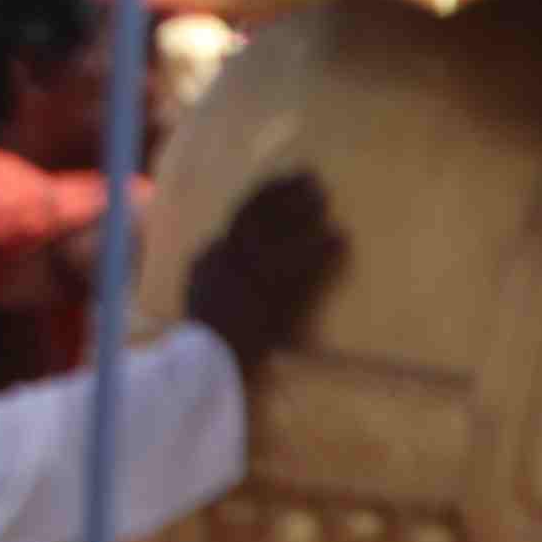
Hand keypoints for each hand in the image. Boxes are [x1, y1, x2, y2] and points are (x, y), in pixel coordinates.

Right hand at [181, 170, 344, 372]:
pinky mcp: (268, 298)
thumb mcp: (200, 293)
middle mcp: (224, 259)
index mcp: (208, 258)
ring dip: (302, 213)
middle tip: (311, 176)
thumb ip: (210, 268)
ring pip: (276, 234)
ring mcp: (245, 277)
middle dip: (283, 193)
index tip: (286, 181)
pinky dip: (320, 252)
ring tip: (326, 199)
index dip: (265, 195)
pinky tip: (341, 239)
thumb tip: (220, 247)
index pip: (239, 215)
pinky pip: (299, 268)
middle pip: (255, 214)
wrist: (206, 365)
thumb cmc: (207, 336)